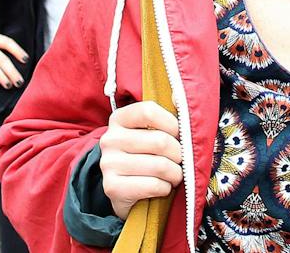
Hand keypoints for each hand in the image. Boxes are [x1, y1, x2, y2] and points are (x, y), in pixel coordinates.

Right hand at [100, 101, 183, 219]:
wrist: (125, 192)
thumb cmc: (146, 156)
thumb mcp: (152, 132)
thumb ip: (167, 115)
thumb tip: (178, 97)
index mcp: (119, 119)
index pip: (149, 111)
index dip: (172, 124)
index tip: (178, 135)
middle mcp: (110, 139)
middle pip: (160, 141)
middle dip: (179, 154)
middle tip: (180, 161)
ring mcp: (108, 164)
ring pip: (160, 166)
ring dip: (175, 174)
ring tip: (173, 175)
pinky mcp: (112, 188)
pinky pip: (154, 185)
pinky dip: (165, 188)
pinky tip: (161, 187)